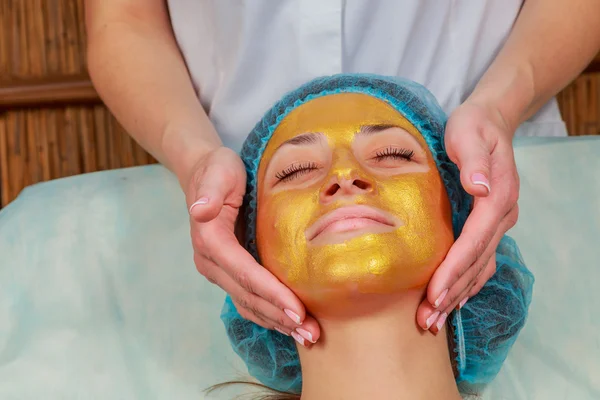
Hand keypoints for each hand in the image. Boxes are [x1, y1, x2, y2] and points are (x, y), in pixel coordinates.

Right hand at [185, 146, 319, 345]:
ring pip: (248, 303)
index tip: (298, 311)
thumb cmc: (218, 169)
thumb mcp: (217, 171)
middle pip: (248, 296)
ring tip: (306, 337)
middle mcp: (211, 261)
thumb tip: (200, 210)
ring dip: (277, 322)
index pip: (245, 273)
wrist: (205, 173)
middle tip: (311, 334)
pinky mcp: (228, 272)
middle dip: (279, 316)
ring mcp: (218, 270)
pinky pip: (248, 298)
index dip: (271, 294)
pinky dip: (269, 313)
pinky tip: (290, 324)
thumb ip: (210, 192)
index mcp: (210, 240)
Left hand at [417, 101, 519, 332]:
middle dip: (453, 293)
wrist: (490, 121)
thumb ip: (474, 160)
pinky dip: (467, 283)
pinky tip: (453, 300)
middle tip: (428, 321)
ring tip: (435, 320)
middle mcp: (502, 215)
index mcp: (498, 197)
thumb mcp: (469, 133)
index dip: (455, 269)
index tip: (435, 294)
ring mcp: (498, 222)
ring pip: (480, 267)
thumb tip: (480, 188)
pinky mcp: (488, 224)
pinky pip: (480, 261)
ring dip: (459, 295)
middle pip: (477, 263)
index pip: (474, 241)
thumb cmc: (473, 126)